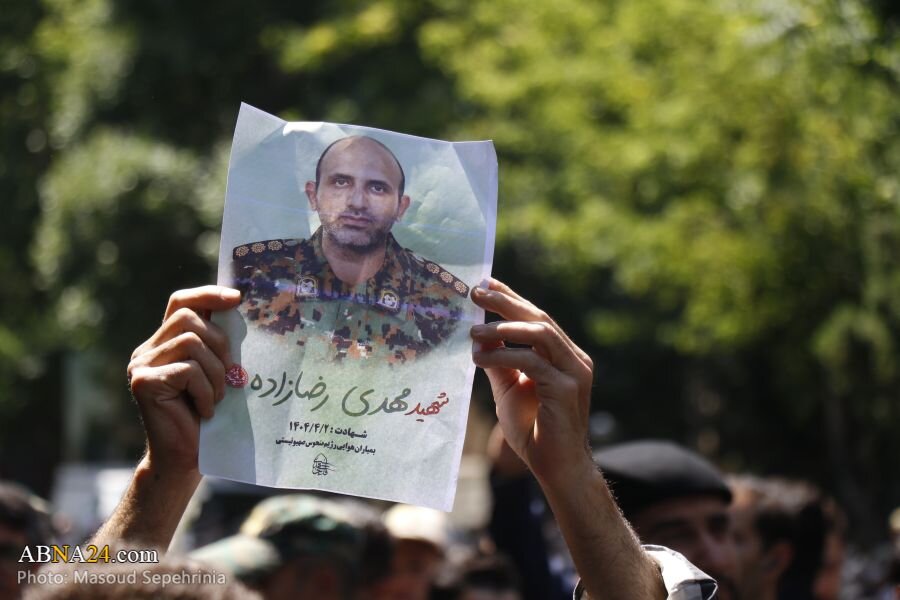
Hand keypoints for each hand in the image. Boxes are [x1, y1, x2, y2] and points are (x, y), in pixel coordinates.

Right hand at [127, 286, 239, 475]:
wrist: (183, 459)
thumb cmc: (205, 415)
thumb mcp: (215, 373)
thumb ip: (217, 345)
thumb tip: (241, 311)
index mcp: (164, 343)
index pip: (181, 302)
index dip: (207, 294)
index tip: (237, 298)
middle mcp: (147, 350)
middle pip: (188, 318)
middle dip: (220, 342)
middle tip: (232, 374)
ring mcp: (141, 365)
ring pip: (191, 343)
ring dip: (216, 372)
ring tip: (217, 398)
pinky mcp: (144, 382)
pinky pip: (188, 370)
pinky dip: (206, 391)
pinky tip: (205, 411)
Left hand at [470, 279, 593, 484]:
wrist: (557, 468)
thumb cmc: (534, 431)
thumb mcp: (511, 391)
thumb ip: (500, 364)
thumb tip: (479, 339)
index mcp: (564, 356)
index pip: (537, 318)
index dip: (512, 299)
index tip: (486, 284)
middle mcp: (574, 359)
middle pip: (539, 318)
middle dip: (506, 303)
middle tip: (476, 292)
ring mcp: (574, 372)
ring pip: (540, 333)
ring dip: (504, 328)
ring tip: (473, 330)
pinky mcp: (567, 389)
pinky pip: (533, 362)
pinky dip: (504, 356)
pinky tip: (479, 359)